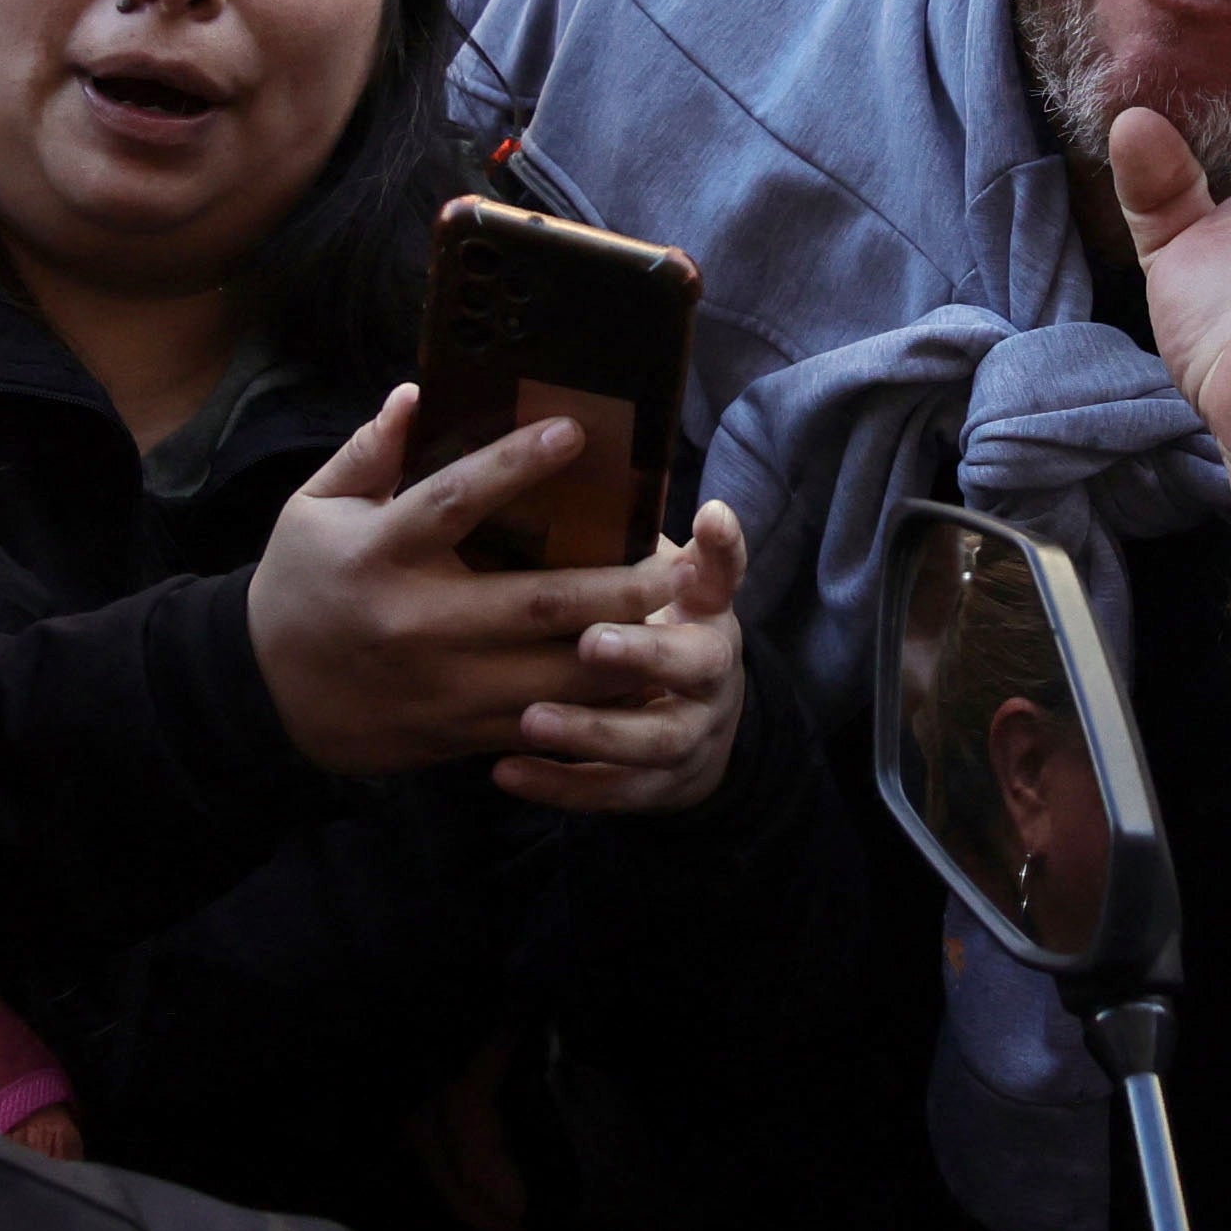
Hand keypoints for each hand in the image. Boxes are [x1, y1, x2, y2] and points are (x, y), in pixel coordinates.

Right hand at [247, 386, 719, 776]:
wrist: (262, 696)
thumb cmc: (296, 588)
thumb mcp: (310, 510)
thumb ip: (366, 454)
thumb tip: (417, 392)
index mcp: (380, 553)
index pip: (455, 500)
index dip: (515, 465)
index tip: (575, 431)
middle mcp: (416, 620)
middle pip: (535, 602)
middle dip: (616, 585)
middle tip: (677, 560)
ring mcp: (441, 684)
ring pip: (551, 674)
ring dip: (623, 649)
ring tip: (681, 620)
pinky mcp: (456, 730)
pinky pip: (538, 720)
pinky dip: (594, 705)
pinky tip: (643, 680)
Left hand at [499, 496, 748, 817]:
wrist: (696, 727)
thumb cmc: (649, 625)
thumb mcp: (652, 576)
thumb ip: (625, 533)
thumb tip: (569, 438)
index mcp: (707, 610)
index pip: (725, 572)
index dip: (721, 550)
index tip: (708, 515)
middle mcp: (710, 672)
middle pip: (693, 664)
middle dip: (643, 654)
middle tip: (590, 641)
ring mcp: (690, 735)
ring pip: (651, 742)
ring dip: (591, 730)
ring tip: (531, 719)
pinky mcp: (656, 788)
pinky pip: (610, 793)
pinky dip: (559, 784)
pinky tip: (505, 771)